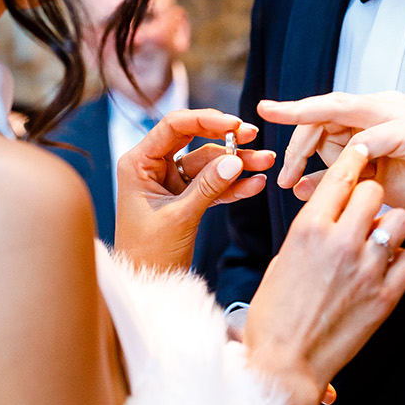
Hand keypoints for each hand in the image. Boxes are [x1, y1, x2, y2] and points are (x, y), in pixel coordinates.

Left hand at [113, 108, 275, 274]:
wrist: (147, 284)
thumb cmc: (149, 253)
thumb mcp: (179, 217)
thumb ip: (208, 187)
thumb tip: (234, 161)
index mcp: (139, 163)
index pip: (173, 126)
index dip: (205, 120)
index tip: (235, 124)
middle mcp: (153, 167)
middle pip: (194, 140)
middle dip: (226, 140)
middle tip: (254, 136)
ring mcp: (170, 182)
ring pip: (208, 164)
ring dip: (237, 164)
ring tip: (266, 162)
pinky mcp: (185, 198)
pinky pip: (212, 185)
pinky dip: (232, 185)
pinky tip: (255, 184)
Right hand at [242, 141, 404, 404]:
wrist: (285, 362)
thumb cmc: (274, 314)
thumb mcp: (282, 260)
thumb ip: (311, 231)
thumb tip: (330, 214)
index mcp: (308, 229)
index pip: (339, 176)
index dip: (352, 160)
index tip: (359, 154)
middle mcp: (340, 243)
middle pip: (373, 191)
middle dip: (370, 195)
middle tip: (365, 208)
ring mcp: (367, 269)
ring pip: (399, 221)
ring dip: (390, 226)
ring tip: (377, 240)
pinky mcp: (386, 296)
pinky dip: (401, 260)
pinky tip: (385, 269)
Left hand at [258, 92, 404, 232]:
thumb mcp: (368, 185)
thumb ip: (336, 179)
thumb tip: (297, 185)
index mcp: (373, 114)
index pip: (325, 110)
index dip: (295, 120)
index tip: (263, 119)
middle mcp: (385, 105)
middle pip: (327, 107)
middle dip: (297, 134)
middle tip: (281, 170)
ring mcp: (402, 114)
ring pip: (344, 113)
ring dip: (314, 144)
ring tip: (295, 173)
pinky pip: (373, 137)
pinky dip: (352, 153)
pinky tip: (338, 173)